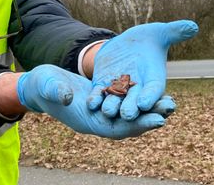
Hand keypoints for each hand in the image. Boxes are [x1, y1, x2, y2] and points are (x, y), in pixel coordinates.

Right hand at [17, 64, 167, 138]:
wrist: (41, 84)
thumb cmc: (42, 86)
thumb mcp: (47, 86)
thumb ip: (56, 92)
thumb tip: (67, 96)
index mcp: (87, 122)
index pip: (117, 129)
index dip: (137, 125)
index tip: (158, 120)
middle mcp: (98, 121)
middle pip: (129, 124)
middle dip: (150, 117)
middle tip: (171, 106)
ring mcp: (102, 112)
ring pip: (130, 115)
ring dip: (149, 109)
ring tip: (170, 101)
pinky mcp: (105, 101)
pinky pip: (127, 103)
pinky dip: (141, 100)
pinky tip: (156, 92)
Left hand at [88, 20, 197, 119]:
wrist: (126, 45)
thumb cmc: (148, 39)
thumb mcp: (159, 33)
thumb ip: (175, 32)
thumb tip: (193, 27)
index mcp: (154, 79)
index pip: (154, 90)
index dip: (150, 96)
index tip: (146, 103)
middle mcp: (138, 88)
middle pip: (135, 101)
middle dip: (131, 107)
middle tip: (128, 115)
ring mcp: (119, 89)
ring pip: (116, 101)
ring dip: (112, 107)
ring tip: (108, 111)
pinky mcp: (103, 85)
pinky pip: (99, 95)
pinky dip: (96, 99)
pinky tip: (91, 103)